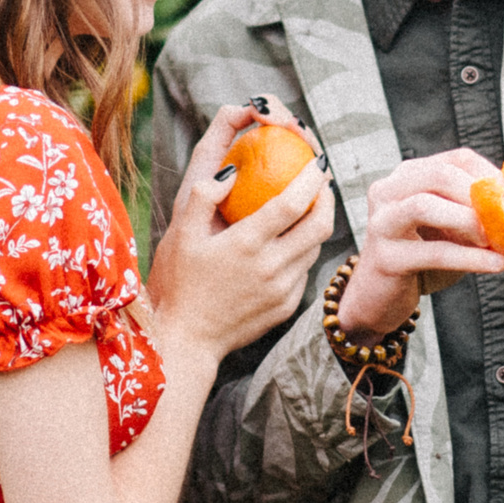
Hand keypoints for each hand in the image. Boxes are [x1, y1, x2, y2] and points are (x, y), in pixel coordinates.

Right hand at [149, 105, 336, 364]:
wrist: (186, 340)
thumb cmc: (177, 284)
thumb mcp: (180, 236)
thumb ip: (203, 196)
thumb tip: (230, 170)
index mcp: (246, 245)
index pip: (293, 203)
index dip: (310, 179)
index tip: (316, 162)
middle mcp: (271, 267)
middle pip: (320, 224)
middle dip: (326, 198)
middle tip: (319, 182)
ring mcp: (282, 290)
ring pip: (315, 248)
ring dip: (316, 224)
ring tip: (307, 207)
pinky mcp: (285, 307)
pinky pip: (304, 271)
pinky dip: (302, 251)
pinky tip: (289, 243)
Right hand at [338, 148, 503, 336]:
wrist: (380, 296)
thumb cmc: (420, 256)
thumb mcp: (451, 226)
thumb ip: (476, 212)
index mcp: (408, 176)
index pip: (456, 159)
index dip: (490, 176)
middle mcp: (389, 191)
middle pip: (438, 174)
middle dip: (477, 194)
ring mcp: (382, 222)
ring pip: (424, 206)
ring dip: (468, 220)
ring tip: (495, 240)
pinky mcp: (385, 258)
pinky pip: (432, 252)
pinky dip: (469, 258)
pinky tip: (494, 265)